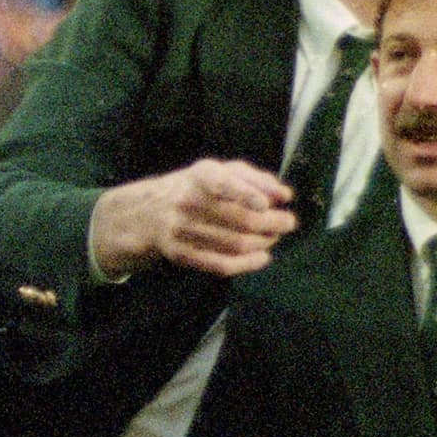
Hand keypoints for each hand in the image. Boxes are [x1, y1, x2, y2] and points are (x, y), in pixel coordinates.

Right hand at [87, 158, 300, 279]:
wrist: (149, 212)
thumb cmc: (198, 188)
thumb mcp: (222, 172)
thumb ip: (255, 179)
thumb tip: (284, 196)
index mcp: (200, 177)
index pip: (225, 184)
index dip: (248, 195)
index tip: (267, 205)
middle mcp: (188, 202)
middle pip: (241, 220)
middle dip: (273, 224)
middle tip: (287, 223)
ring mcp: (182, 231)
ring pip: (235, 244)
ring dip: (264, 243)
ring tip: (273, 237)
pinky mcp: (180, 254)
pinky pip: (220, 265)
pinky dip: (247, 264)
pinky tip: (263, 257)